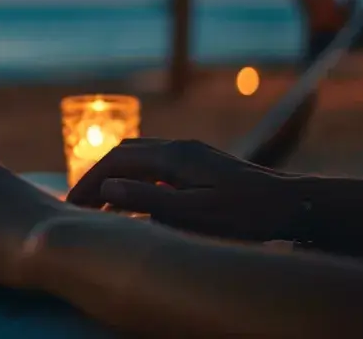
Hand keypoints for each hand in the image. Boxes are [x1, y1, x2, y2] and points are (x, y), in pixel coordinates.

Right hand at [66, 138, 303, 241]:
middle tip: (78, 206)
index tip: (71, 205)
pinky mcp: (202, 165)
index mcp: (174, 156)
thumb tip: (106, 188)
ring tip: (100, 209)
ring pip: (141, 159)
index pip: (116, 160)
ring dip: (116, 180)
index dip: (89, 182)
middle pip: (125, 154)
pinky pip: (157, 168)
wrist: (291, 205)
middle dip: (97, 178)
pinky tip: (136, 206)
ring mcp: (192, 154)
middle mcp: (180, 148)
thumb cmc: (244, 214)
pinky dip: (136, 183)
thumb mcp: (192, 213)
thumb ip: (148, 200)